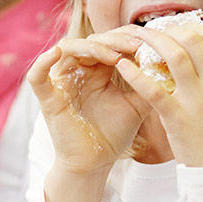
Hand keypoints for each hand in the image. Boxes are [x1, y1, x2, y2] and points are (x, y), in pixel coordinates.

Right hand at [28, 30, 151, 201]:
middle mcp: (78, 71)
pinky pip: (37, 76)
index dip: (126, 39)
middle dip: (114, 40)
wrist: (96, 163)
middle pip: (91, 40)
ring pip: (69, 49)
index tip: (147, 43)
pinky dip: (42, 62)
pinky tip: (55, 53)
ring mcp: (61, 82)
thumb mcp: (138, 104)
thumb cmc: (115, 134)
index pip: (109, 42)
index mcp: (98, 70)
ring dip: (91, 47)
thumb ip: (148, 82)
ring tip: (113, 56)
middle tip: (135, 45)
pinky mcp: (48, 98)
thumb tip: (166, 59)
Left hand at [116, 22, 202, 167]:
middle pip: (192, 40)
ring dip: (151, 43)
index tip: (171, 28)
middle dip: (166, 30)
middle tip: (148, 31)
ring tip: (134, 40)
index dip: (187, 26)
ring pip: (175, 56)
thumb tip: (202, 53)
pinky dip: (135, 75)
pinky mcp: (177, 118)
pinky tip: (122, 66)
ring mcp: (197, 100)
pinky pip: (153, 89)